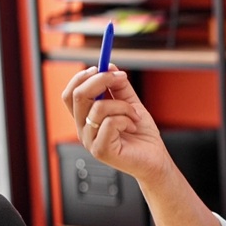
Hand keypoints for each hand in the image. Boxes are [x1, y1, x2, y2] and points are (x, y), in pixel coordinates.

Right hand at [61, 65, 167, 181]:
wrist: (155, 160)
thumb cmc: (142, 136)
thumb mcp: (131, 104)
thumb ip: (120, 87)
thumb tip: (109, 66)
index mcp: (85, 119)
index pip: (70, 94)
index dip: (82, 77)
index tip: (101, 67)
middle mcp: (83, 130)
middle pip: (78, 96)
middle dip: (101, 80)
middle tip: (120, 78)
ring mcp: (90, 141)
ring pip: (99, 107)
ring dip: (123, 106)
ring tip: (134, 116)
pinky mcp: (101, 150)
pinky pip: (110, 122)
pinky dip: (126, 119)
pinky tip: (132, 128)